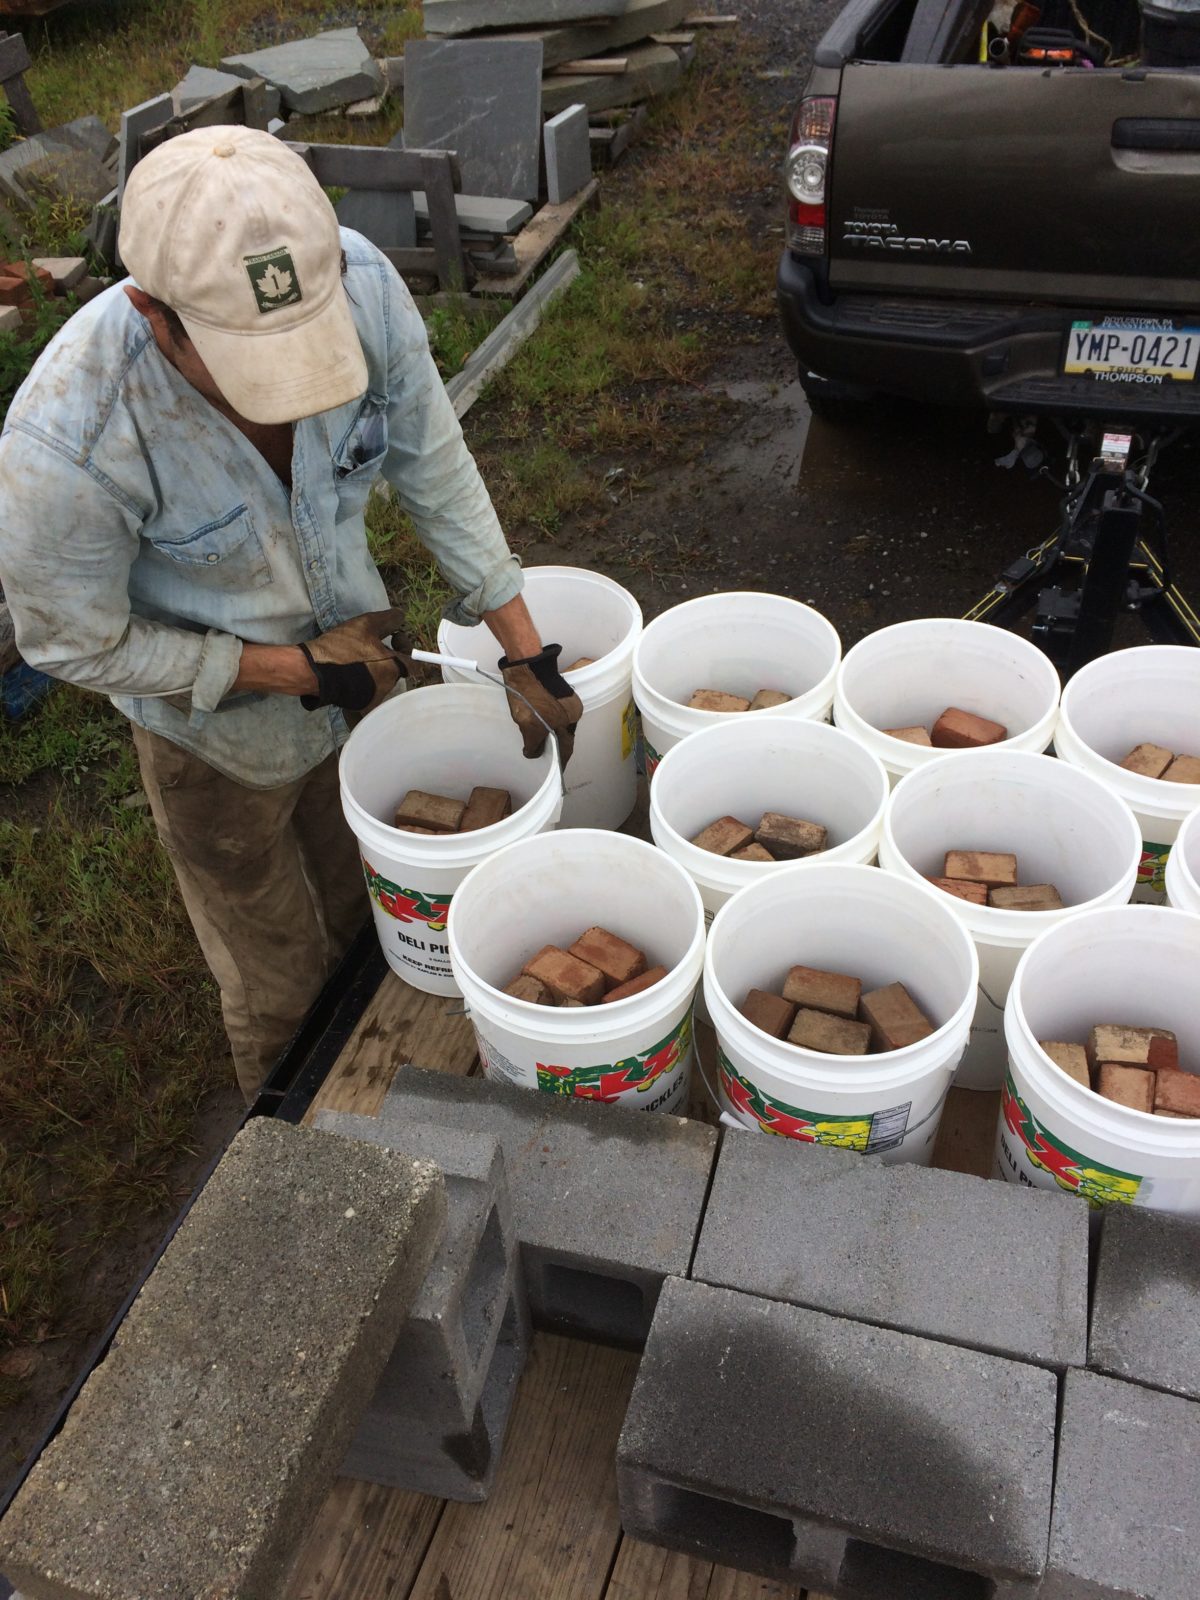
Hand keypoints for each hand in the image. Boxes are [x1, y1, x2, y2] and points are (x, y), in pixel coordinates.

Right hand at [298, 608, 412, 714]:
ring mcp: (373, 699)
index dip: (406, 648)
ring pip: (381, 680)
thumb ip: (388, 620)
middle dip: (387, 657)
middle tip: (369, 645)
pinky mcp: (359, 706)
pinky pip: (367, 691)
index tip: (393, 639)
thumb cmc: (342, 648)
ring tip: (355, 657)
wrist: (312, 672)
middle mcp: (387, 687)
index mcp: (393, 668)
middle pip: (395, 671)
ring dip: (374, 669)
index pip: (414, 663)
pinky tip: (348, 671)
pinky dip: (362, 681)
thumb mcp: (365, 625)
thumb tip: (401, 616)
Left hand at [500, 643, 583, 765]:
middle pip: (563, 736)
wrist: (525, 664)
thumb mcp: (528, 725)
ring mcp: (565, 700)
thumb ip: (533, 743)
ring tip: (536, 744)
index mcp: (570, 720)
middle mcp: (572, 711)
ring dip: (548, 735)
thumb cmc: (528, 693)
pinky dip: (546, 722)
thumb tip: (533, 752)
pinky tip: (535, 725)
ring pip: (557, 725)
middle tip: (543, 757)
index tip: (557, 770)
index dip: (560, 761)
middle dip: (554, 749)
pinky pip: (553, 714)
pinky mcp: (556, 692)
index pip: (566, 747)